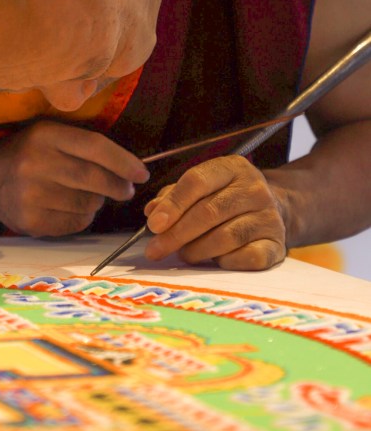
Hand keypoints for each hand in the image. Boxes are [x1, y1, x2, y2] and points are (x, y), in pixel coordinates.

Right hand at [0, 121, 148, 236]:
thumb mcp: (48, 135)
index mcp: (44, 135)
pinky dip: (82, 218)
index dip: (123, 161)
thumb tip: (128, 167)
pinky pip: (74, 223)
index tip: (142, 173)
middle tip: (127, 190)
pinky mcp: (30, 221)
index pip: (94, 147)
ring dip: (97, 202)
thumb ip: (82, 145)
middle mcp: (35, 163)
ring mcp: (30, 195)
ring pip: (87, 204)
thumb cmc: (27, 154)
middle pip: (94, 178)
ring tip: (90, 196)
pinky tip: (73, 209)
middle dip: (118, 186)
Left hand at [143, 155, 287, 269]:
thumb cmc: (227, 198)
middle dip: (176, 234)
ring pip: (226, 237)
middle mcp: (254, 189)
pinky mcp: (278, 244)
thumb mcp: (203, 187)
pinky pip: (247, 257)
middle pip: (209, 212)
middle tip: (155, 250)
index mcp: (232, 168)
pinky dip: (226, 262)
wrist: (277, 210)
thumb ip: (174, 196)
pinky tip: (215, 260)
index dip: (172, 205)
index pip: (197, 181)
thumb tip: (153, 212)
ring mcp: (269, 217)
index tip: (153, 225)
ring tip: (183, 255)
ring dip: (197, 250)